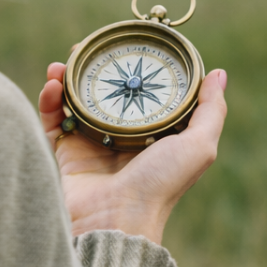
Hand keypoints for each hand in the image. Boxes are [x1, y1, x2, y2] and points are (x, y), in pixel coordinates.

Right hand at [39, 65, 227, 244]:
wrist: (116, 221)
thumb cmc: (161, 185)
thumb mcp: (198, 146)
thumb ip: (210, 110)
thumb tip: (218, 73)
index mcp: (152, 133)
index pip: (142, 91)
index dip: (132, 66)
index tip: (124, 45)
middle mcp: (121, 136)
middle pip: (104, 91)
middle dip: (93, 68)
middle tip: (84, 49)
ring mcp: (91, 143)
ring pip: (74, 100)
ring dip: (66, 78)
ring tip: (61, 64)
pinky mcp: (65, 153)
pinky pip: (53, 119)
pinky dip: (48, 99)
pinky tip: (51, 83)